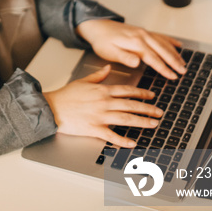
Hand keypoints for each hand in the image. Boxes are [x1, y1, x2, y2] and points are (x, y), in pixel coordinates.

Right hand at [44, 65, 162, 146]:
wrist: (52, 107)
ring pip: (126, 119)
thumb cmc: (66, 95)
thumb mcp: (83, 81)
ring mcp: (100, 116)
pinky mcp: (94, 129)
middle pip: (131, 105)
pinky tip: (133, 142)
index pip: (127, 90)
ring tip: (153, 124)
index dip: (142, 92)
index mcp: (103, 90)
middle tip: (159, 112)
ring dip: (142, 122)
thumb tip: (108, 68)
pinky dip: (123, 140)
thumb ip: (98, 76)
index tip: (152, 95)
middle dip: (148, 108)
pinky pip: (112, 135)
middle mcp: (104, 102)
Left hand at [76, 19, 185, 79]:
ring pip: (164, 43)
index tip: (173, 76)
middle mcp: (142, 35)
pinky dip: (170, 41)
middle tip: (183, 71)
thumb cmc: (103, 41)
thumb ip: (125, 57)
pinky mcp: (143, 31)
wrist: (98, 26)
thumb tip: (137, 62)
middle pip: (162, 50)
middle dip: (174, 61)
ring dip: (174, 53)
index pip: (153, 58)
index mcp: (135, 42)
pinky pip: (160, 36)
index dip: (164, 68)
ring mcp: (144, 32)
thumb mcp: (109, 52)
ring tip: (183, 63)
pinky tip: (178, 45)